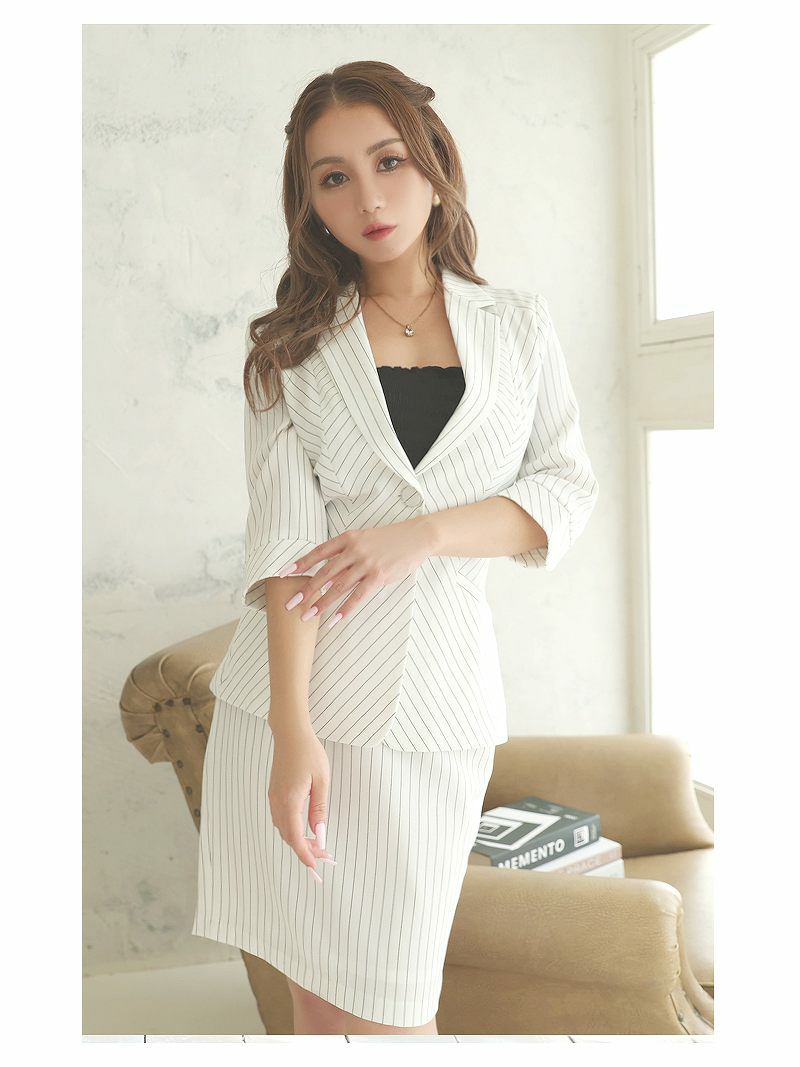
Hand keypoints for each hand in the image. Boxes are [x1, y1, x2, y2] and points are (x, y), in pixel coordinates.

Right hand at [268, 724, 336, 882]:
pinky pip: (280, 818)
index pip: (295, 837)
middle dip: (304, 849)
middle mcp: (277, 802)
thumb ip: (319, 808)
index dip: (305, 854)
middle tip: (323, 855)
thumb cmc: (308, 753)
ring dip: (297, 840)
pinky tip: (303, 828)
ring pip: (283, 828)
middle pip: (288, 836)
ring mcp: (273, 797)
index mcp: (289, 801)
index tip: (315, 865)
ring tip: (316, 844)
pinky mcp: (274, 793)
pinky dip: (291, 829)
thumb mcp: (321, 780)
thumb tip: (319, 832)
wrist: (290, 733)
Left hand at [280, 516, 434, 627]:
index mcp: (348, 538)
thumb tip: (326, 576)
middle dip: (305, 590)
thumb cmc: (389, 540)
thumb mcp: (364, 539)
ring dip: (321, 603)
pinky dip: (345, 610)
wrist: (417, 537)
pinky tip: (334, 621)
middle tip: (290, 604)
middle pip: (324, 573)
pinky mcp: (379, 577)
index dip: (299, 564)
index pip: (318, 552)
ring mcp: (366, 564)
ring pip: (338, 587)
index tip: (282, 574)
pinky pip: (358, 596)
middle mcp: (354, 550)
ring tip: (307, 616)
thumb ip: (346, 555)